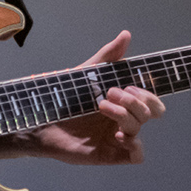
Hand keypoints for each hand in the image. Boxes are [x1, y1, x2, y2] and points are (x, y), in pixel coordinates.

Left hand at [0, 31, 166, 163]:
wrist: (39, 119)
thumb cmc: (62, 97)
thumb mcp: (86, 73)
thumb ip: (107, 56)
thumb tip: (126, 34)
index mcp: (123, 100)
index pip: (151, 99)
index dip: (148, 93)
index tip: (128, 86)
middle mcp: (123, 118)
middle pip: (151, 112)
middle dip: (136, 101)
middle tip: (111, 94)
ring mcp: (118, 137)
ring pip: (140, 128)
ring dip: (124, 115)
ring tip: (101, 107)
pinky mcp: (109, 154)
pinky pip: (137, 156)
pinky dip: (134, 146)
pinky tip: (117, 136)